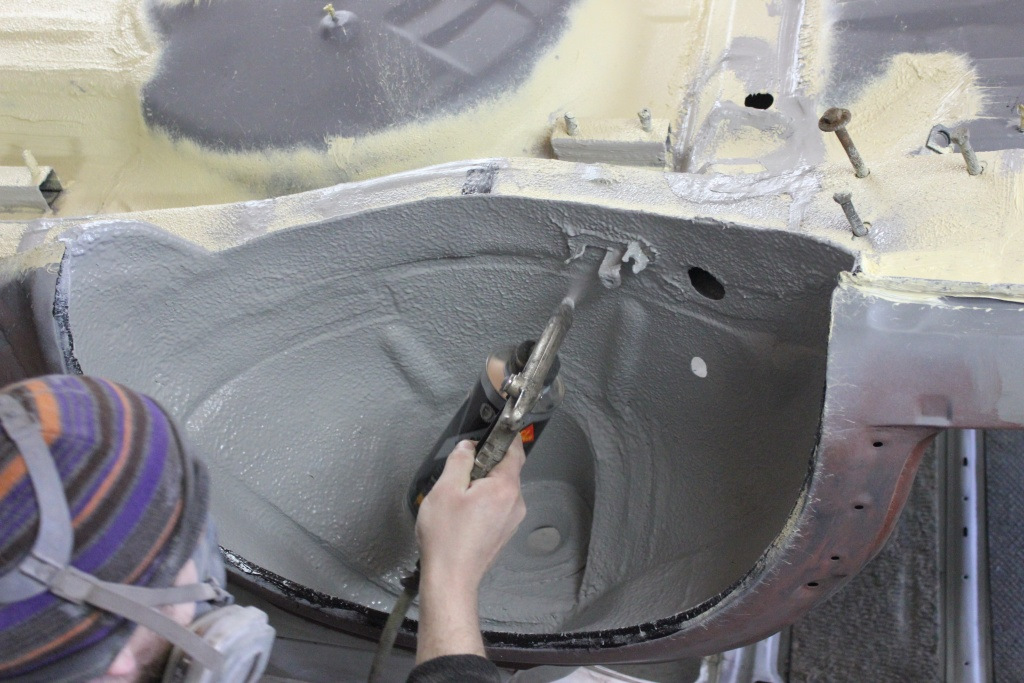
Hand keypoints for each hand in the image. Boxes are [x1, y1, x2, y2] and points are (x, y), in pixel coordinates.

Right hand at [414, 437, 526, 662]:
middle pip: (507, 470)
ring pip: (501, 489)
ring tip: (457, 496)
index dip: (503, 437)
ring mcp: (512, 520)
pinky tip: (463, 513)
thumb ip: (460, 460)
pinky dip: (484, 501)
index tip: (489, 431)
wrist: (451, 579)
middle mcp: (516, 502)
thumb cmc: (447, 535)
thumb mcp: (446, 489)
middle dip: (486, 463)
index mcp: (506, 487)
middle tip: (460, 470)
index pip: (515, 450)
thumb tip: (468, 446)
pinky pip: (498, 506)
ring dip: (483, 484)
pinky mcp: (504, 532)